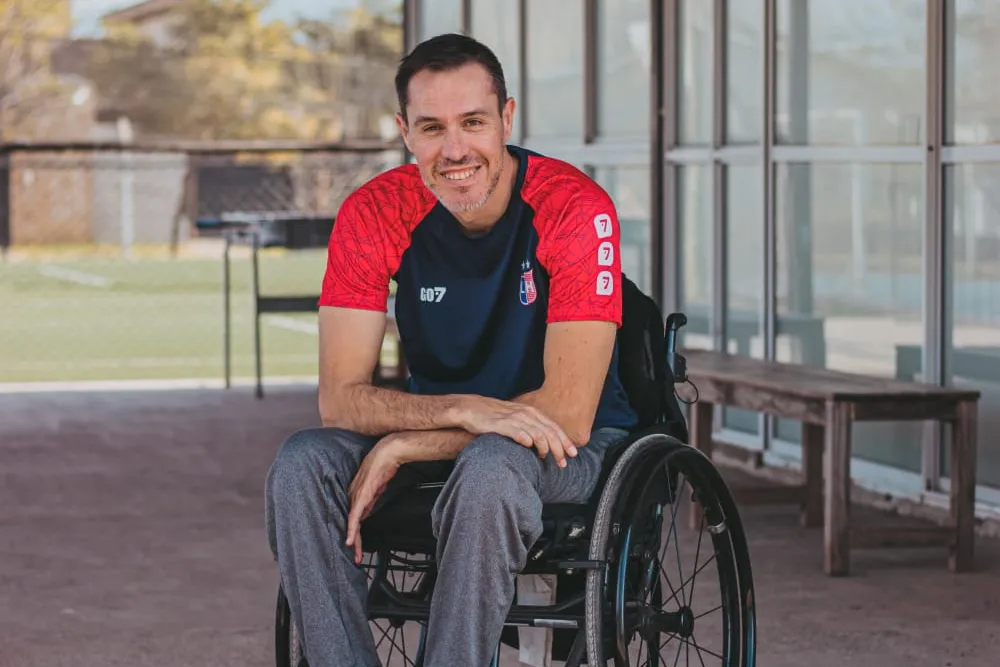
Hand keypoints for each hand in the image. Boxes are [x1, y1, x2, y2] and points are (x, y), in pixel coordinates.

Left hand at [345, 439, 401, 564]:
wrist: (388, 454)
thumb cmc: (383, 467)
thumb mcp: (376, 488)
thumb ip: (370, 500)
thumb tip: (365, 512)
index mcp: (355, 495)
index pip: (352, 519)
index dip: (354, 534)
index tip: (357, 547)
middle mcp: (351, 497)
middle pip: (350, 524)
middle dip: (355, 543)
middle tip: (357, 557)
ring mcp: (355, 497)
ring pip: (351, 523)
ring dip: (354, 541)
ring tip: (356, 555)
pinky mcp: (361, 496)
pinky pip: (354, 517)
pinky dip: (352, 529)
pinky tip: (350, 541)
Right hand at [456, 396, 577, 467]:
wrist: (471, 408)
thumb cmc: (494, 416)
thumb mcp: (516, 419)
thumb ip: (530, 427)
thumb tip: (543, 443)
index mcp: (531, 412)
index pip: (553, 427)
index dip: (565, 441)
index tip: (573, 454)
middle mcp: (525, 414)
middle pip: (548, 431)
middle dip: (559, 448)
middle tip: (564, 462)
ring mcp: (513, 418)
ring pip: (536, 433)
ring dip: (544, 447)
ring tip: (546, 458)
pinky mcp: (500, 424)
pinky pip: (516, 431)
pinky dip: (524, 438)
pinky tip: (529, 447)